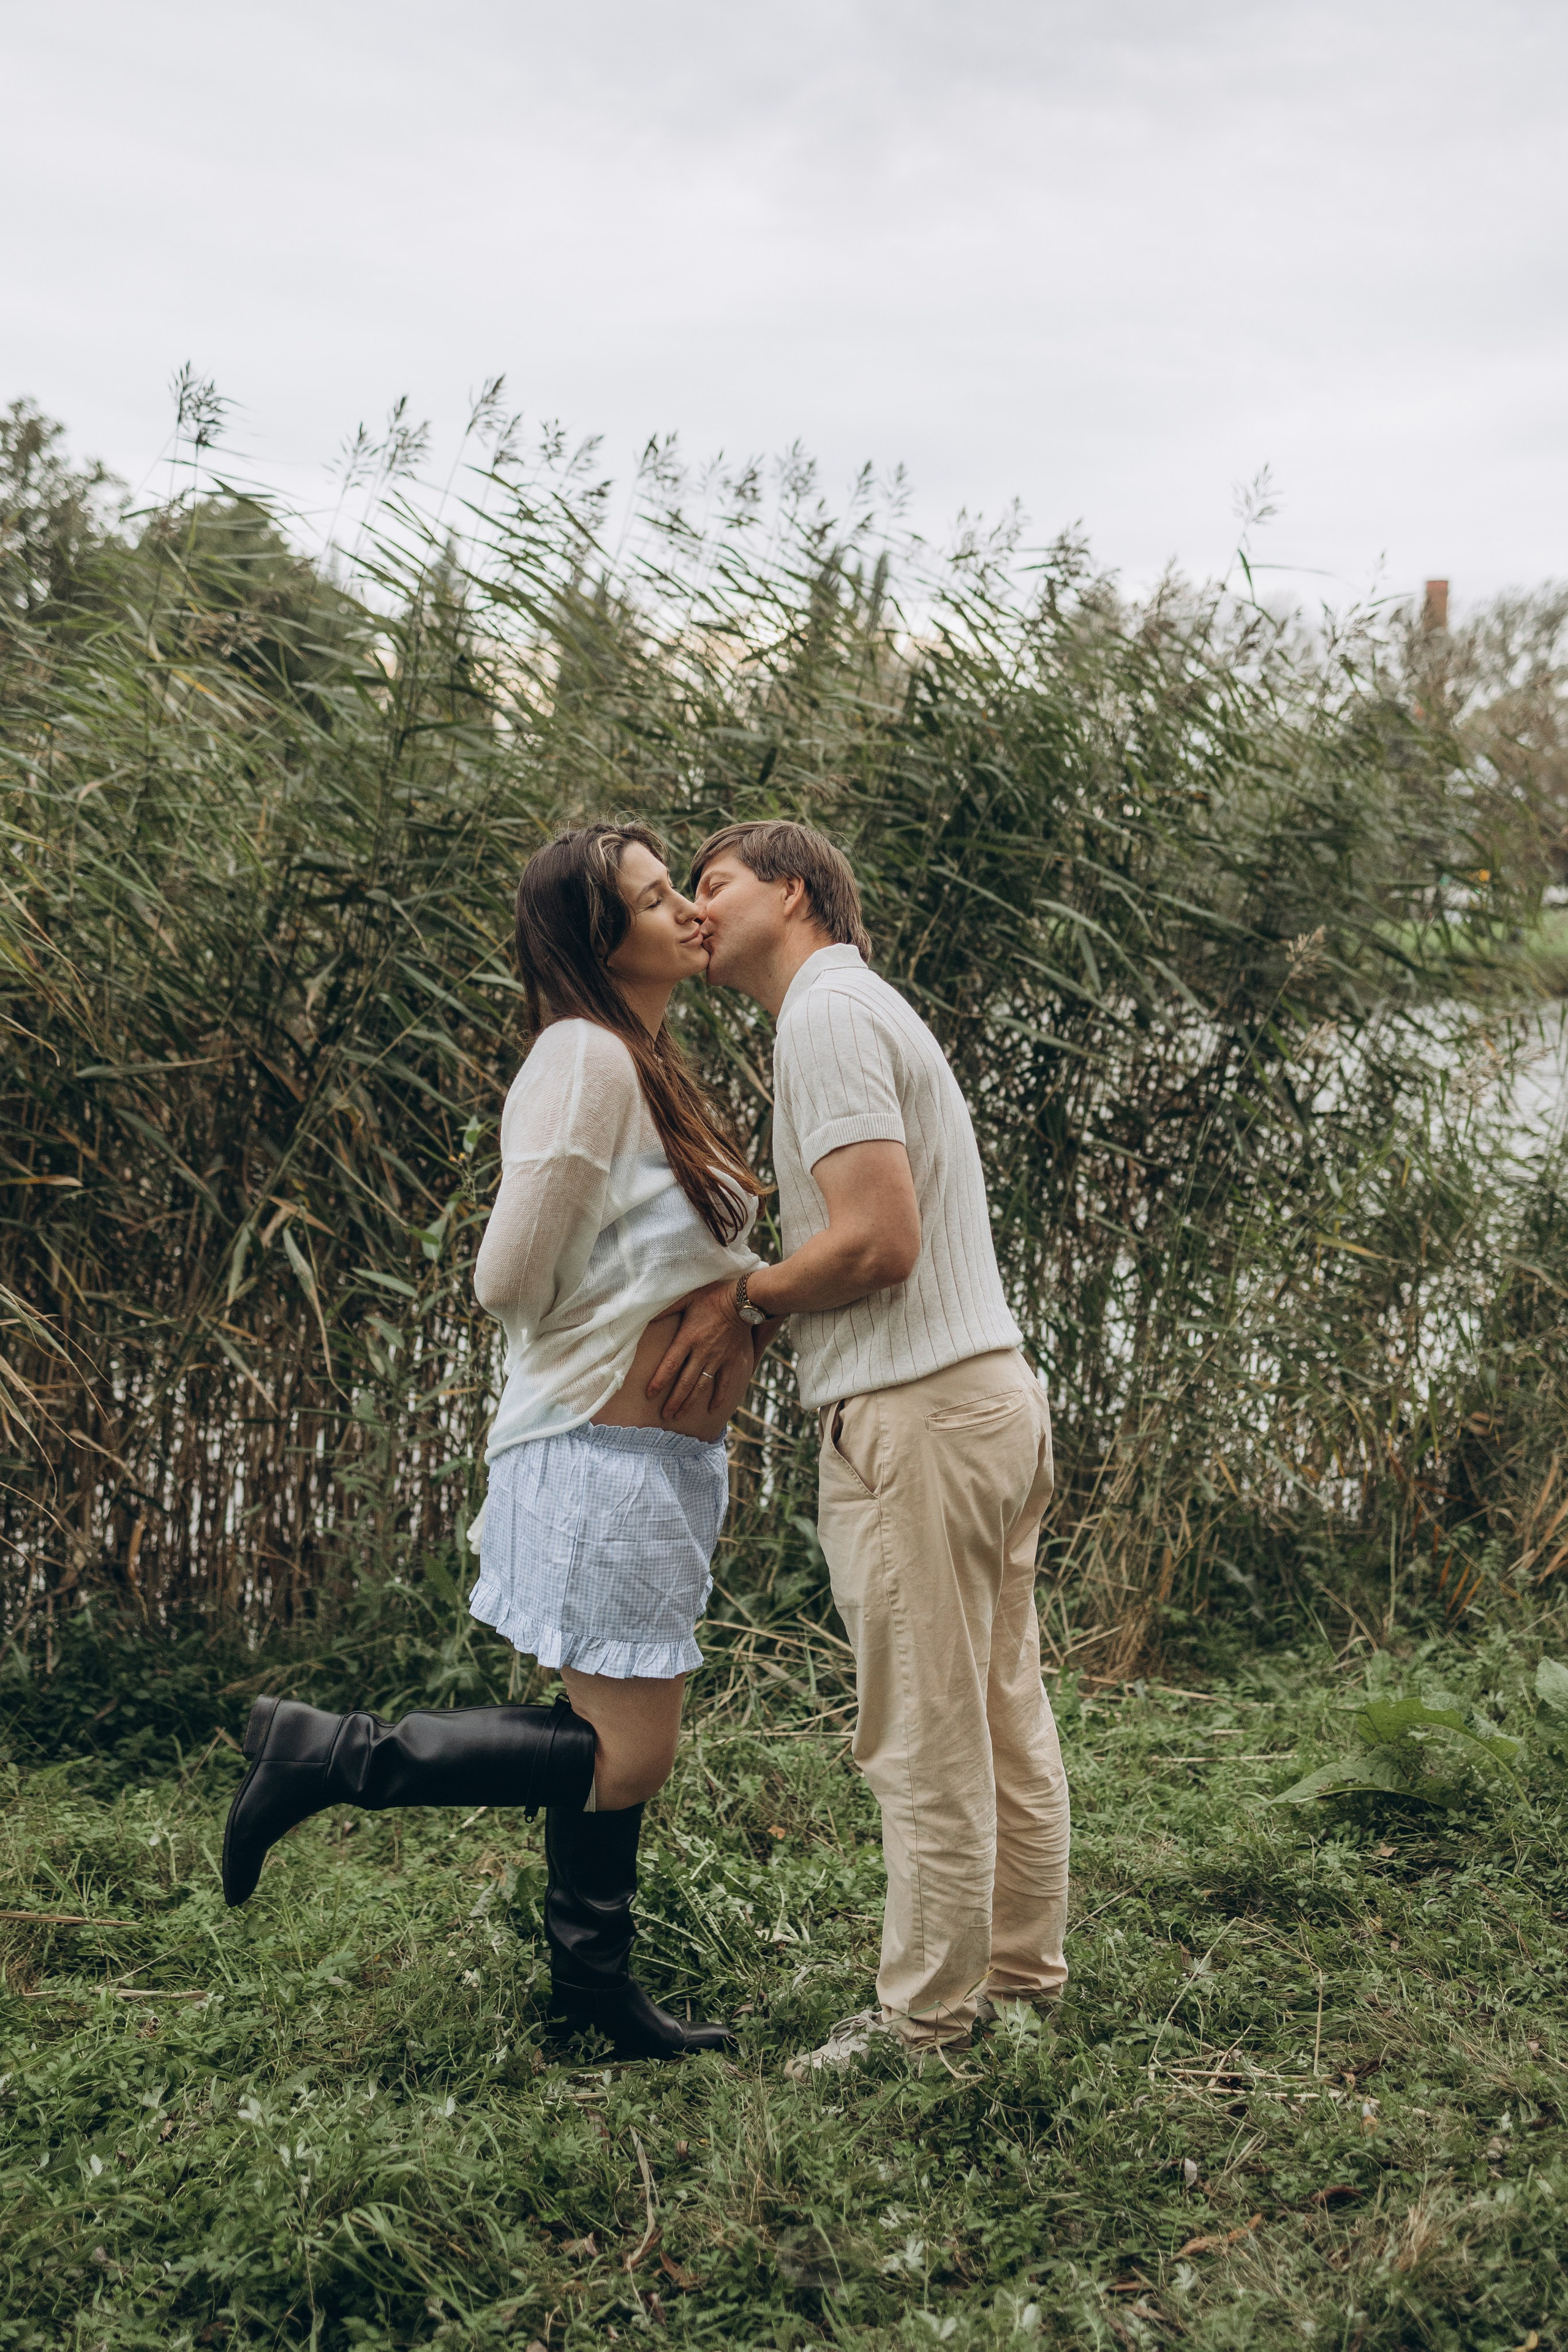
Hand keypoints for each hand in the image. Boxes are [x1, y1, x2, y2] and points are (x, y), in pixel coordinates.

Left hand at [647, 1279, 750, 1422]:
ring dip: (690, 1403)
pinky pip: (725, 1383)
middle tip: (665, 1417)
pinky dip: (719, 1397)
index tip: (649, 1395)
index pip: (669, 1365)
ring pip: (702, 1386)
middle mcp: (702, 1352)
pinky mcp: (732, 1360)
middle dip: (673, 1401)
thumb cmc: (712, 1296)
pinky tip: (712, 1409)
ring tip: (679, 1416)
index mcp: (688, 1338)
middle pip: (685, 1382)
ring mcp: (718, 1358)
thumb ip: (666, 1309)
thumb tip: (646, 1316)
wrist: (743, 1300)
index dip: (659, 1381)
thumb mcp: (686, 1298)